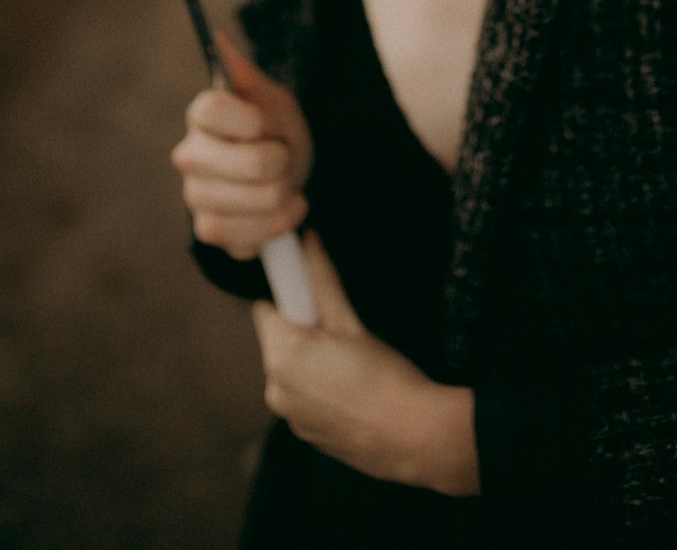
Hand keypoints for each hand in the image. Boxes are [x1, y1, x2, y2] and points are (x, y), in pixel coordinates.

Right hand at [171, 32, 312, 259]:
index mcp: (204, 116)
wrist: (288, 176)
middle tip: (282, 156)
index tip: (263, 123)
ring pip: (253, 201)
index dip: (245, 120)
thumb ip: (247, 77)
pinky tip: (283, 209)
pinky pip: (247, 235)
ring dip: (283, 194)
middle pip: (245, 162)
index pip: (208, 110)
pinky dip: (277, 224)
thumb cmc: (276, 132)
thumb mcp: (274, 101)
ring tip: (286, 184)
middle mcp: (191, 155)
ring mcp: (196, 196)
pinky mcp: (210, 230)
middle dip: (280, 161)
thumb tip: (220, 39)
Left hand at [252, 231, 478, 496]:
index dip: (291, 301)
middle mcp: (274, 389)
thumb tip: (309, 241)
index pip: (265, 310)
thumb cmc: (384, 376)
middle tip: (342, 334)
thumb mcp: (350, 322)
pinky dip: (318, 389)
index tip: (315, 302)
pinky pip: (301, 398)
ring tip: (351, 365)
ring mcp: (288, 417)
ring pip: (289, 371)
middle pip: (277, 341)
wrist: (411, 436)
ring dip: (310, 362)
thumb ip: (322, 280)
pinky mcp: (303, 435)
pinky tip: (350, 390)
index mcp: (282, 356)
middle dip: (303, 332)